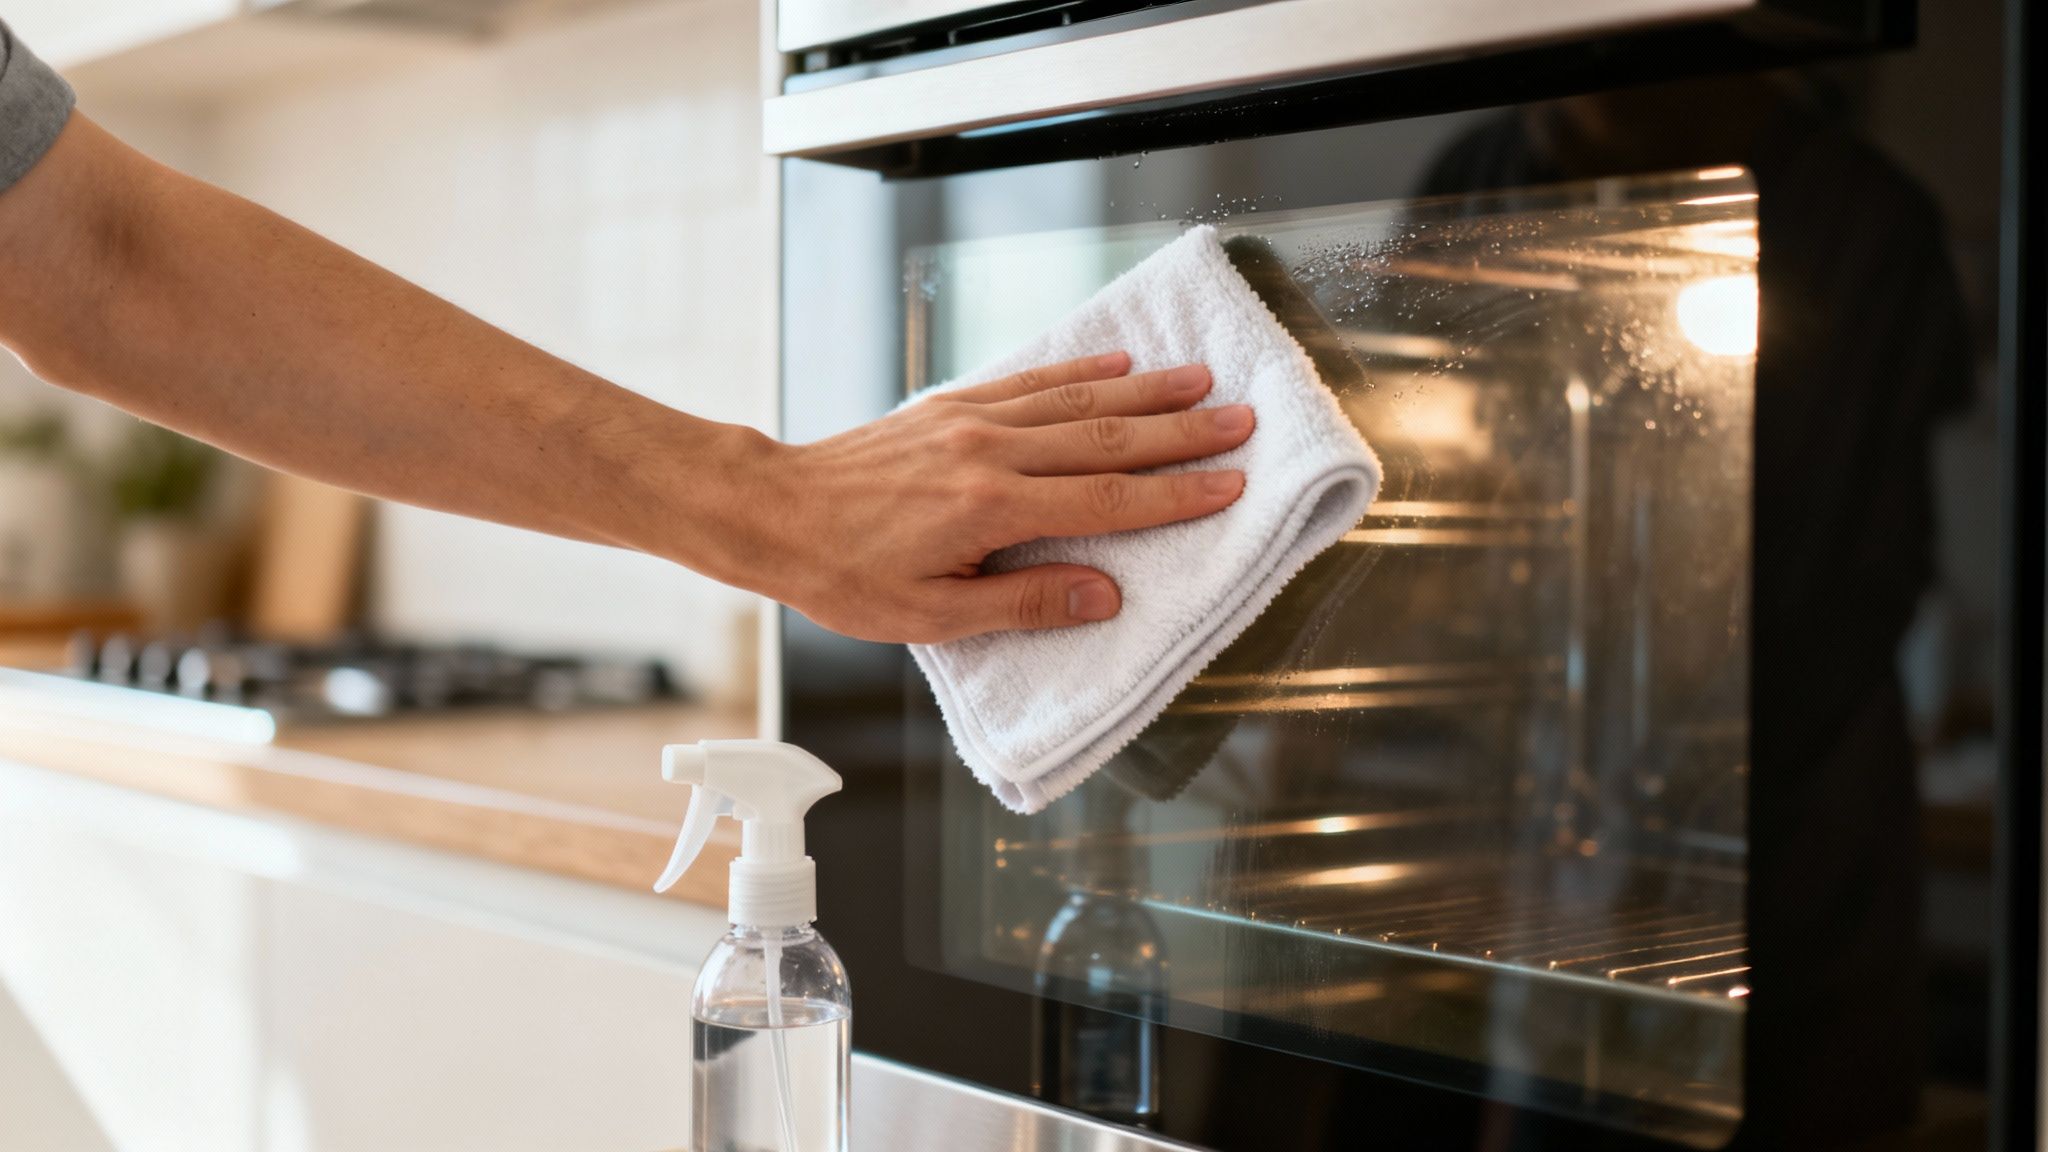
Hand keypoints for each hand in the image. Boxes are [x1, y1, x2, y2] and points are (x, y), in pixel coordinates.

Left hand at [732, 352, 1252, 642]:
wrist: (773, 513)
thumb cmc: (844, 575)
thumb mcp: (932, 617)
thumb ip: (1025, 603)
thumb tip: (1106, 594)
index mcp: (990, 510)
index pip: (1107, 502)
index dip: (1175, 495)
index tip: (1231, 484)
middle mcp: (989, 453)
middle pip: (1106, 439)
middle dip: (1182, 431)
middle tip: (1243, 419)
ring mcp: (970, 421)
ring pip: (1076, 400)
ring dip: (1145, 391)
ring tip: (1201, 380)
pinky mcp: (951, 406)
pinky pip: (1029, 381)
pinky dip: (1079, 371)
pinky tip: (1118, 364)